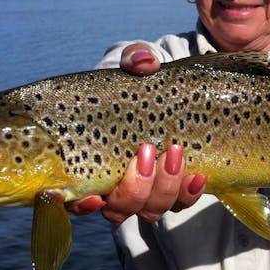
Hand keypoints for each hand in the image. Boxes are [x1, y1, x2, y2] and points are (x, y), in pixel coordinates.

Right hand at [66, 45, 206, 221]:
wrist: (191, 94)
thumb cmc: (148, 82)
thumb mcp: (140, 65)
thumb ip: (136, 58)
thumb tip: (143, 62)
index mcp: (90, 159)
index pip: (72, 197)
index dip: (76, 205)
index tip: (92, 197)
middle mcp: (115, 184)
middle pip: (116, 209)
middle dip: (133, 188)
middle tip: (147, 151)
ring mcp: (147, 190)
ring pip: (149, 210)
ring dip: (163, 187)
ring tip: (176, 151)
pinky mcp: (176, 191)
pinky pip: (180, 204)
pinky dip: (188, 193)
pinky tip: (198, 175)